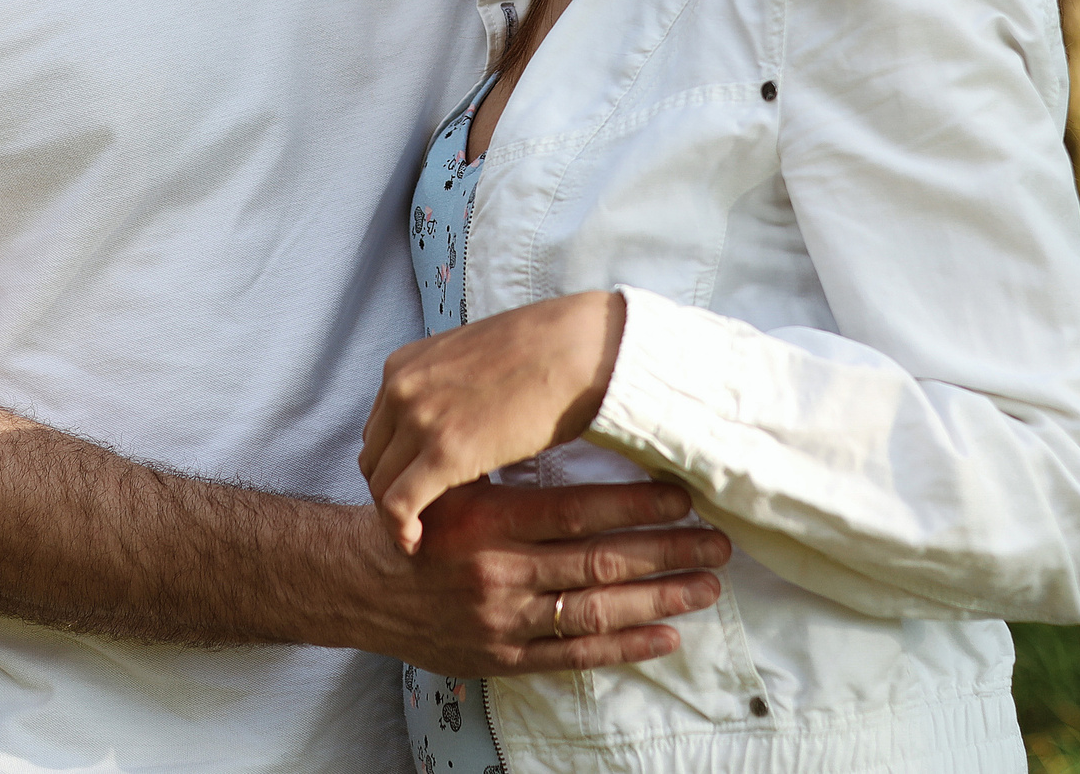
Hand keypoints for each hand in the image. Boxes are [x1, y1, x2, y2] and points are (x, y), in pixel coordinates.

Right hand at [341, 481, 727, 675]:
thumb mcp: (456, 481)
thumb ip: (509, 463)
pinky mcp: (503, 658)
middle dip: (667, 552)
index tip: (683, 496)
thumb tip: (574, 421)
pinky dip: (625, 647)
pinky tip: (667, 636)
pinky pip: (575, 657)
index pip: (577, 511)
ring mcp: (504, 621)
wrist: (361, 585)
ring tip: (706, 586)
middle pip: (600, 562)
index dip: (635, 504)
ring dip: (659, 600)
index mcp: (491, 520)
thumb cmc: (420, 523)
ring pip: (596, 611)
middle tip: (717, 543)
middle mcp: (500, 572)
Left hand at [359, 292, 626, 551]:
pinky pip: (399, 504)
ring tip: (419, 533)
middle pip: (373, 458)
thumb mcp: (473, 358)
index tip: (414, 486)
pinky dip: (400, 529)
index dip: (394, 463)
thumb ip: (449, 384)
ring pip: (380, 485)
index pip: (378, 429)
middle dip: (391, 490)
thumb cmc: (543, 352)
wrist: (577, 349)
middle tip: (417, 516)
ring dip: (395, 514)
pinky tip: (416, 543)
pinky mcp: (444, 452)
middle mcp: (401, 388)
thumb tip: (458, 410)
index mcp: (405, 364)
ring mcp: (419, 419)